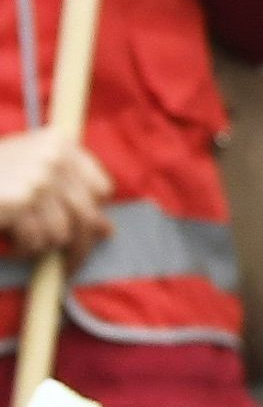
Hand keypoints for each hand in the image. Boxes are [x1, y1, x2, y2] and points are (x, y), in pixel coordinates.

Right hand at [0, 132, 108, 265]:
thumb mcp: (29, 171)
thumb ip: (65, 192)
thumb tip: (108, 230)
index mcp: (59, 142)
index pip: (100, 188)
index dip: (92, 214)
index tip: (88, 231)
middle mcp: (54, 156)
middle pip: (87, 214)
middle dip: (80, 245)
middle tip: (71, 264)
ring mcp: (39, 176)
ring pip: (63, 232)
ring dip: (43, 246)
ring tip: (23, 242)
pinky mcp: (23, 200)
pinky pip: (38, 239)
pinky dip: (25, 248)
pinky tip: (10, 241)